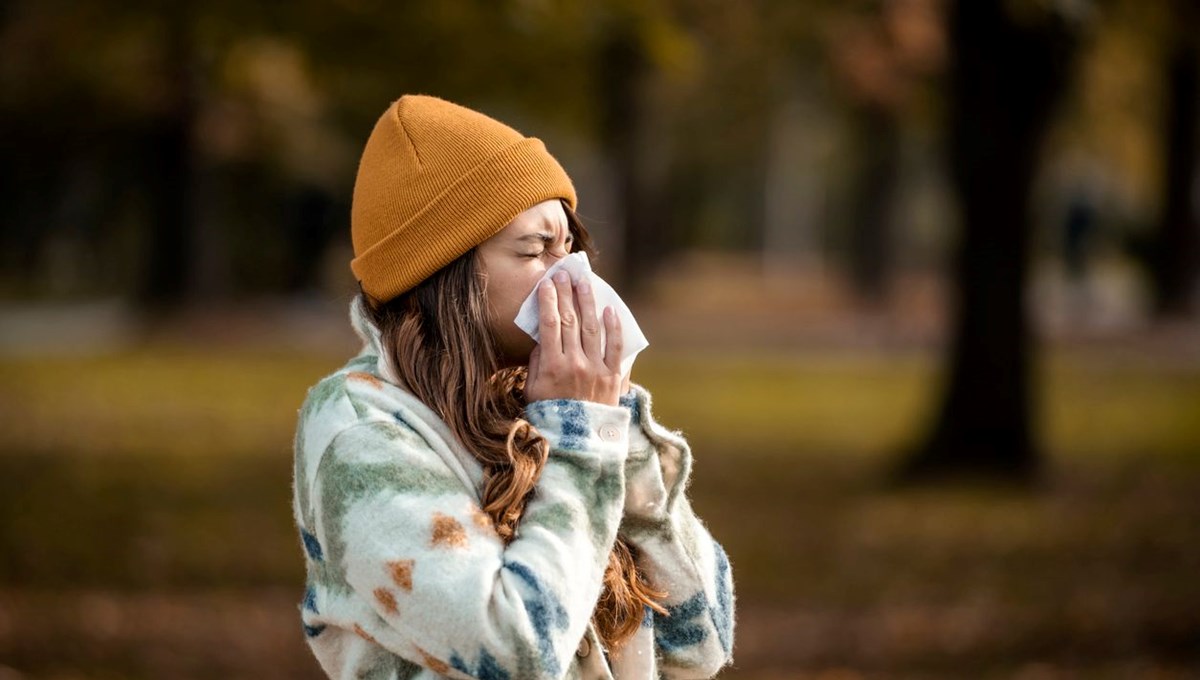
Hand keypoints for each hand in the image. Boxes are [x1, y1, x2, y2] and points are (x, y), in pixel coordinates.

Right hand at [525, 271, 623, 405]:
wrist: (576, 444)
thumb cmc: (550, 416)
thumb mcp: (532, 391)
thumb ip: (537, 362)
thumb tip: (543, 338)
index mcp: (552, 366)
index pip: (550, 324)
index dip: (549, 300)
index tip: (547, 284)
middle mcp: (575, 364)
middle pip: (570, 320)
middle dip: (566, 294)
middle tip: (564, 274)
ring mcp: (596, 369)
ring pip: (592, 327)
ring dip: (588, 301)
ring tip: (585, 282)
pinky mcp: (612, 377)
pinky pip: (615, 347)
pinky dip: (613, 327)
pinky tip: (609, 309)